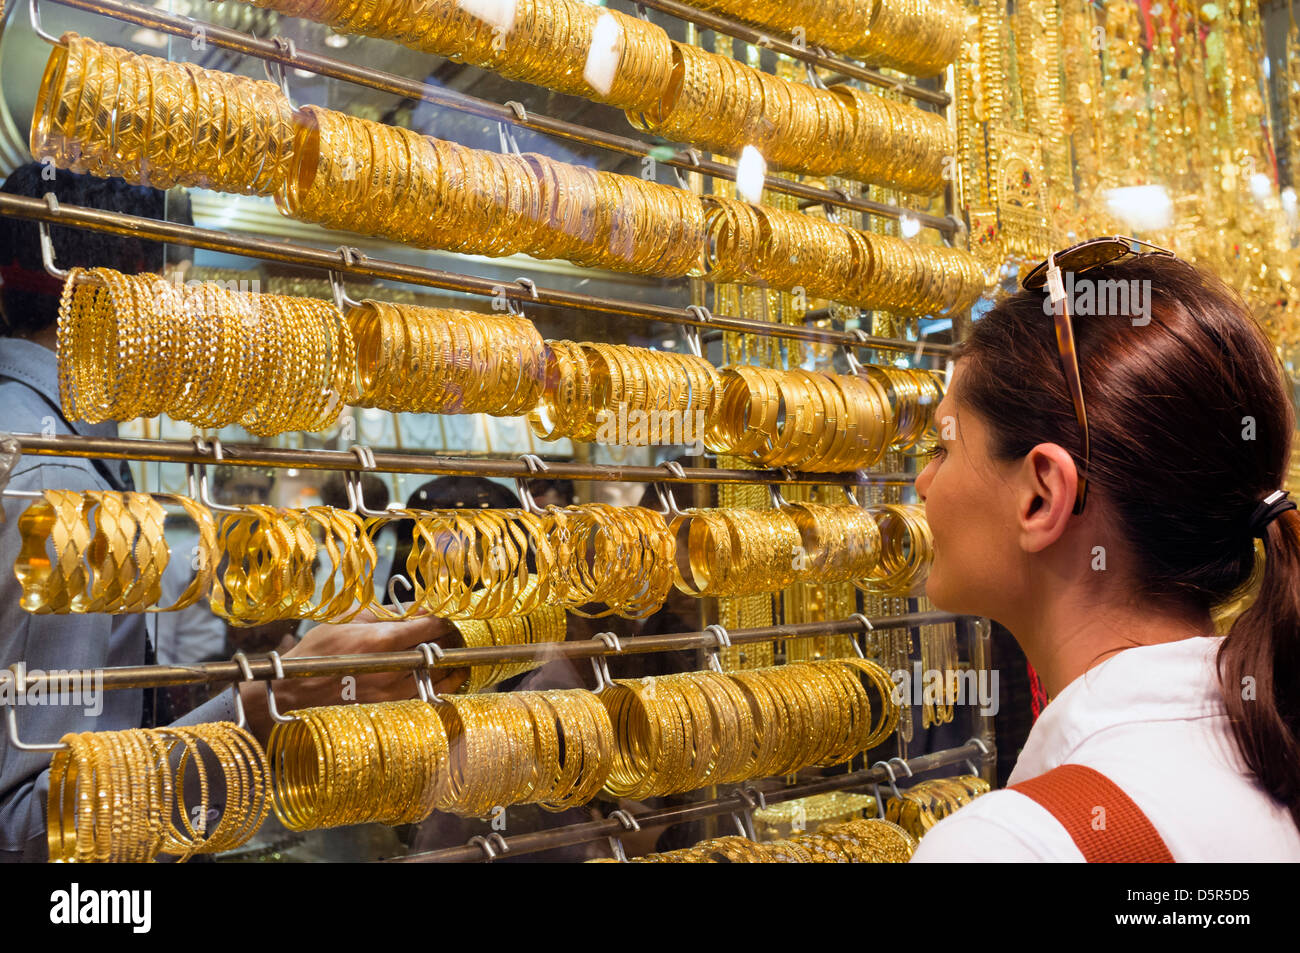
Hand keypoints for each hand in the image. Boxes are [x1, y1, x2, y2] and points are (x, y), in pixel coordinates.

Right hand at [238, 609, 468, 743]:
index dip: (445, 619)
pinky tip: (443, 681)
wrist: (292, 692)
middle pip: (439, 652)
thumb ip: (384, 613)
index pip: (430, 626)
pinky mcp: (390, 710)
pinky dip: (440, 688)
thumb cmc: (317, 652)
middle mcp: (391, 668)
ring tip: (456, 658)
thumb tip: (416, 608)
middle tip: (458, 635)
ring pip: (439, 678)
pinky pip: (427, 699)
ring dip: (451, 667)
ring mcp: (392, 693)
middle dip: (451, 642)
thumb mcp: (347, 620)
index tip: (450, 616)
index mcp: (381, 640)